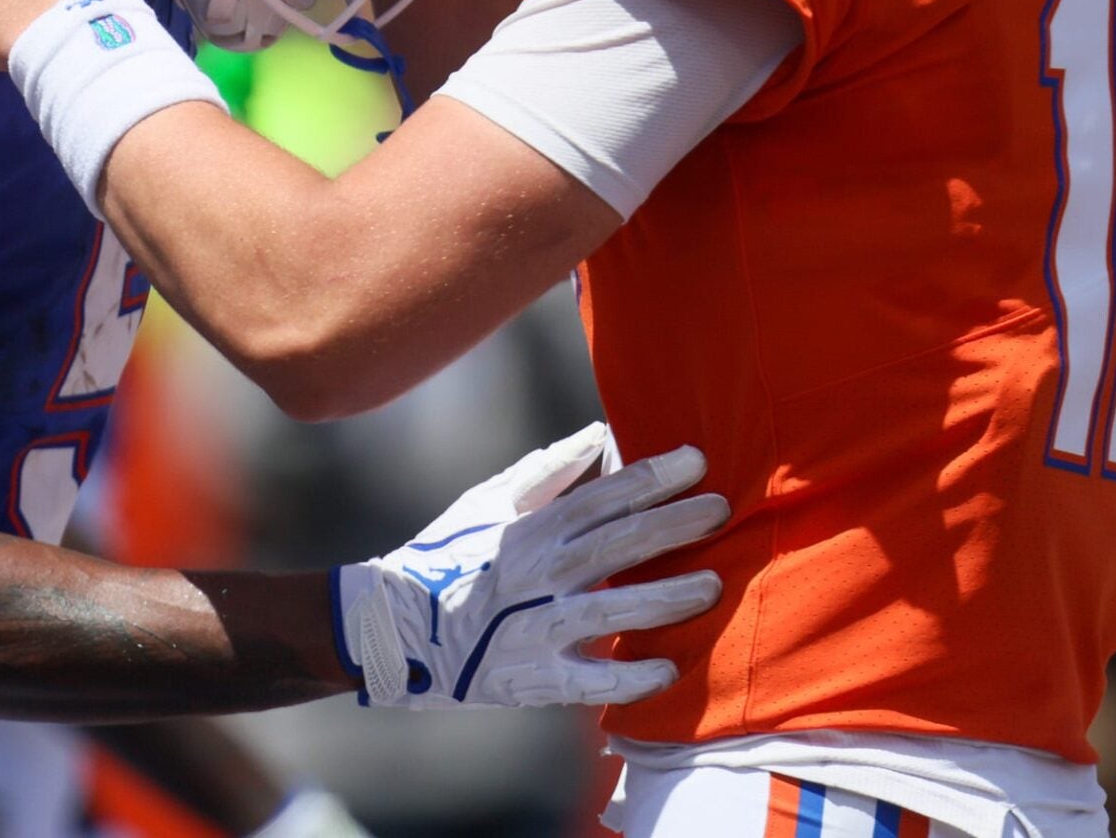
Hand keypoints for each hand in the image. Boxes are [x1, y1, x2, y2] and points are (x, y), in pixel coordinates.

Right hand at [331, 423, 722, 709]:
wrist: (394, 627)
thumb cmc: (449, 556)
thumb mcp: (490, 501)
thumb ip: (549, 471)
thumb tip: (601, 433)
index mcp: (533, 528)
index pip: (604, 495)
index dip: (652, 476)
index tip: (697, 460)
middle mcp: (540, 573)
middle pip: (619, 543)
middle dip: (675, 525)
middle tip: (721, 510)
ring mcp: (537, 626)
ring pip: (613, 608)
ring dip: (666, 597)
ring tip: (712, 586)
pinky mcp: (534, 677)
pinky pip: (591, 681)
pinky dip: (630, 679)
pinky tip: (669, 671)